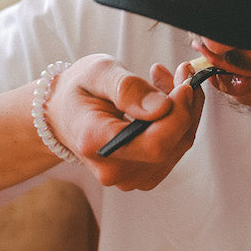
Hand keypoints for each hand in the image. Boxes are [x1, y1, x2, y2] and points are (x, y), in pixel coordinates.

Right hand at [47, 55, 208, 189]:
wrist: (64, 114)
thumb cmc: (79, 90)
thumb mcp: (97, 73)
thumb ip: (127, 88)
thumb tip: (162, 107)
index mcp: (96, 142)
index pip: (154, 144)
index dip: (179, 115)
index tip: (186, 84)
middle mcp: (113, 170)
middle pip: (171, 145)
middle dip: (185, 105)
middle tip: (181, 71)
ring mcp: (129, 179)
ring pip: (178, 146)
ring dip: (184, 111)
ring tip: (166, 79)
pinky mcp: (142, 177)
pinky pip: (173, 150)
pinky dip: (178, 122)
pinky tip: (165, 100)